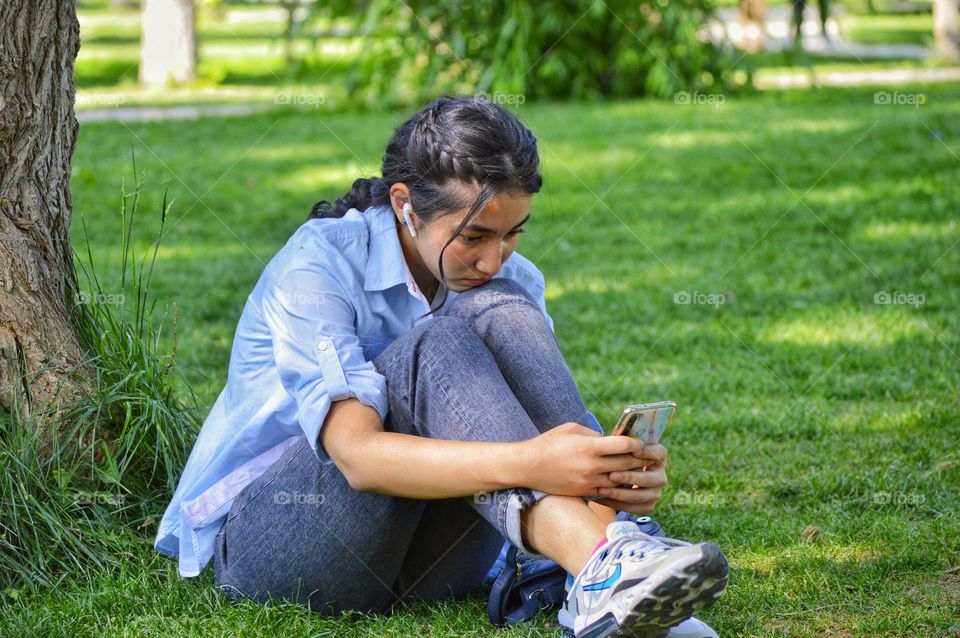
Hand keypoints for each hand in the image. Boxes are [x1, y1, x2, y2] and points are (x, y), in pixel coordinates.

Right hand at [517, 423, 649, 496]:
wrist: (528, 467)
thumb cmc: (549, 443)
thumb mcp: (571, 429)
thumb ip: (594, 434)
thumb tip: (611, 439)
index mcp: (589, 447)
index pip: (624, 446)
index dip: (636, 443)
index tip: (640, 442)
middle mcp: (591, 466)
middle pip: (626, 464)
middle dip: (640, 460)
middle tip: (649, 457)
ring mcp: (588, 482)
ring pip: (620, 481)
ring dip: (631, 476)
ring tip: (639, 471)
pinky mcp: (584, 492)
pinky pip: (608, 492)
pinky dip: (617, 487)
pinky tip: (623, 483)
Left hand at [592, 443, 667, 514]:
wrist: (614, 476)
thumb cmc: (616, 456)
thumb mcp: (619, 448)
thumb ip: (620, 443)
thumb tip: (612, 438)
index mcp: (658, 457)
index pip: (660, 453)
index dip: (649, 452)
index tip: (634, 450)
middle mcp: (660, 475)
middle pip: (652, 478)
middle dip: (631, 477)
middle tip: (611, 475)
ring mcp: (656, 492)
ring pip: (643, 496)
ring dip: (622, 494)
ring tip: (602, 490)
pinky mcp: (648, 505)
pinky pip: (634, 508)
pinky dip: (617, 504)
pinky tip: (601, 498)